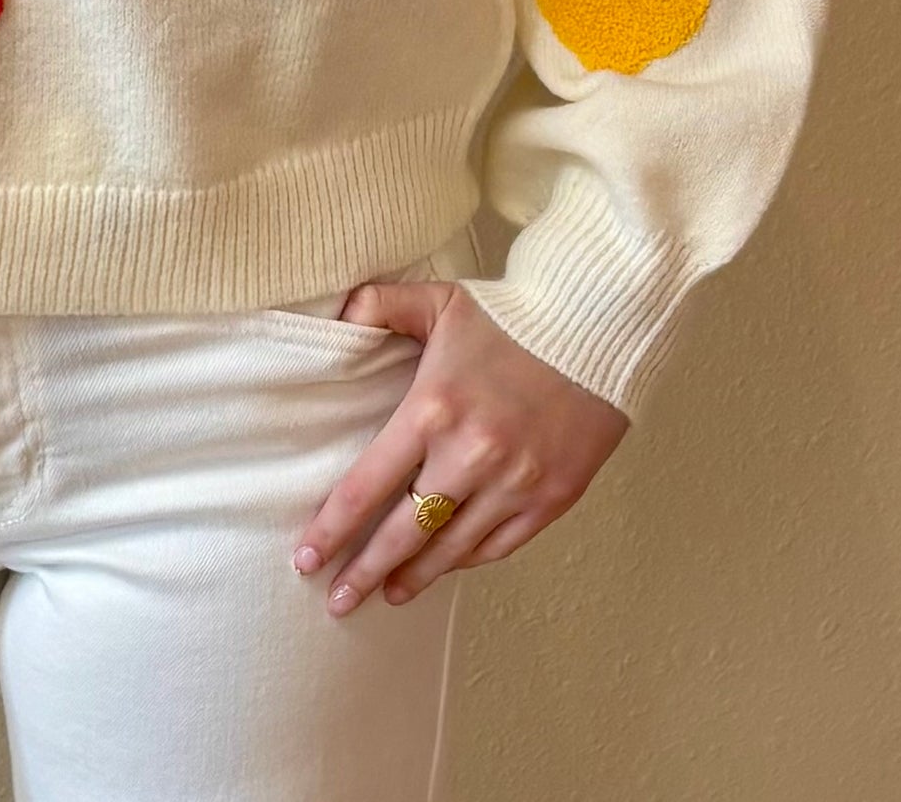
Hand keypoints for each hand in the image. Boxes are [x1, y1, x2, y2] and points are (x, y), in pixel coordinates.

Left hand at [294, 277, 628, 612]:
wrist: (595, 327)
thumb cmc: (510, 313)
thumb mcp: (438, 299)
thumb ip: (381, 305)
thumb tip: (338, 315)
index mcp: (432, 409)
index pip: (367, 486)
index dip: (332, 529)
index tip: (305, 558)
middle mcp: (470, 456)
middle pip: (404, 533)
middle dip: (364, 572)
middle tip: (336, 601)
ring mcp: (514, 483)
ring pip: (451, 548)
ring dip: (415, 576)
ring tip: (387, 594)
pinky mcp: (552, 498)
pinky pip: (499, 545)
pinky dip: (467, 559)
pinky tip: (446, 565)